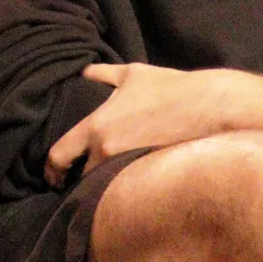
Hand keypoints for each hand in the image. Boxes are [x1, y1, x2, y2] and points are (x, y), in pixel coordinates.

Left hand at [46, 63, 244, 186]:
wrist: (212, 106)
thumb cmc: (169, 87)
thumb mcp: (131, 74)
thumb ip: (102, 73)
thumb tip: (85, 70)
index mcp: (97, 127)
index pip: (60, 155)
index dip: (51, 169)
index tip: (52, 176)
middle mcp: (108, 151)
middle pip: (82, 178)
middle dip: (79, 181)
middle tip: (79, 183)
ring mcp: (131, 168)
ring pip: (106, 188)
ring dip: (103, 187)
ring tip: (104, 186)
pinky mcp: (152, 178)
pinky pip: (131, 191)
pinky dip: (127, 190)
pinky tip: (130, 188)